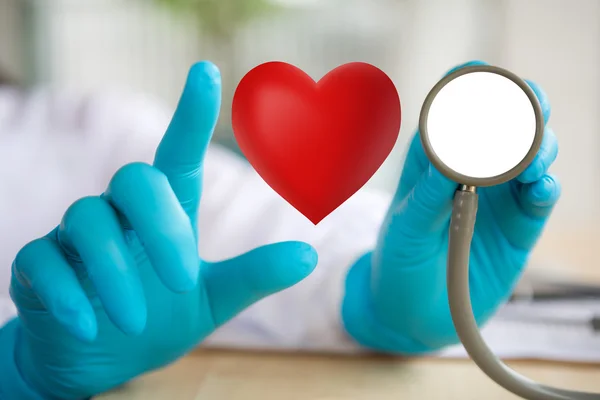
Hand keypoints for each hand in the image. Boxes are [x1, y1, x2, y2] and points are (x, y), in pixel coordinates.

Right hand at [3, 62, 316, 398]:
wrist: (102, 358)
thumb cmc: (159, 319)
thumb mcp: (212, 301)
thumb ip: (252, 277)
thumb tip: (310, 256)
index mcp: (165, 215)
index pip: (177, 154)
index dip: (192, 116)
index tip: (207, 71)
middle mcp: (121, 214)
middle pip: (135, 180)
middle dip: (161, 227)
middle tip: (181, 281)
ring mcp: (75, 236)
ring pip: (86, 220)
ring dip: (114, 273)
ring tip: (134, 321)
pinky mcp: (38, 266)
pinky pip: (42, 261)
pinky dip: (67, 296)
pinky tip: (89, 327)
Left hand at [342, 60, 559, 352]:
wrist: (413, 312)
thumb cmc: (398, 261)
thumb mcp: (404, 228)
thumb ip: (426, 196)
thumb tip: (448, 161)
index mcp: (433, 158)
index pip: (456, 110)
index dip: (471, 86)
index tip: (484, 78)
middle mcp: (471, 169)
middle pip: (506, 123)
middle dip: (523, 108)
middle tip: (531, 109)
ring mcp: (499, 195)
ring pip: (532, 154)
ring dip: (539, 148)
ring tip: (531, 161)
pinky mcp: (520, 226)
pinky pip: (540, 197)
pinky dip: (545, 186)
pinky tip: (539, 186)